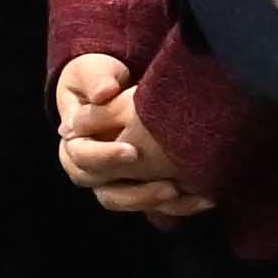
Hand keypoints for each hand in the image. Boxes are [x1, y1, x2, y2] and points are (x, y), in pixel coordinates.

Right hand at [55, 53, 214, 222]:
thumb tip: (104, 93)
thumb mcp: (94, 71)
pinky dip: (180, 206)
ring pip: (132, 204)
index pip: (82, 159)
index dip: (105, 158)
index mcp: (73, 143)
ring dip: (157, 203)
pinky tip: (204, 199)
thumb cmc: (100, 76)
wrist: (118, 84)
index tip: (133, 152)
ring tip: (184, 194)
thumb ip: (96, 79)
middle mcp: (92, 170)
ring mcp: (116, 182)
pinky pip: (156, 207)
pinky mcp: (141, 186)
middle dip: (138, 193)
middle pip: (108, 194)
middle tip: (169, 186)